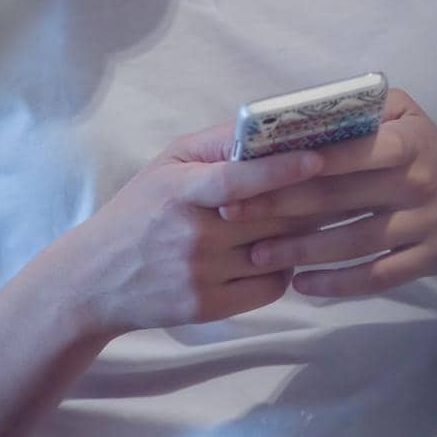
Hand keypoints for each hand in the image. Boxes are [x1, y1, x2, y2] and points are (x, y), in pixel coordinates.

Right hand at [59, 122, 330, 338]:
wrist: (96, 279)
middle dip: (309, 202)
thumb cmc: (139, 210)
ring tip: (314, 219)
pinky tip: (279, 254)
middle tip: (341, 186)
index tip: (318, 159)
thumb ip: (215, 145)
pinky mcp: (208, 308)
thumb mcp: (166, 164)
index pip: (236, 180)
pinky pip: (269, 288)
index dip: (279, 170)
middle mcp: (192, 234)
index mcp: (180, 191)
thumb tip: (265, 128)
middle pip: (269, 218)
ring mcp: (201, 275)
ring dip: (301, 237)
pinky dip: (284, 270)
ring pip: (276, 253)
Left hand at [218, 89, 436, 297]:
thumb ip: (362, 108)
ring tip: (259, 255)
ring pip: (352, 243)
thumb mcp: (408, 115)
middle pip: (338, 199)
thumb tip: (302, 108)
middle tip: (234, 215)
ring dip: (302, 252)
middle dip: (281, 208)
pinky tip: (303, 285)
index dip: (297, 163)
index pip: (344, 152)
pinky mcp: (426, 261)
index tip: (250, 171)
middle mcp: (414, 182)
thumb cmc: (433, 153)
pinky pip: (376, 277)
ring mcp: (421, 225)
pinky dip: (338, 284)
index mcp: (405, 142)